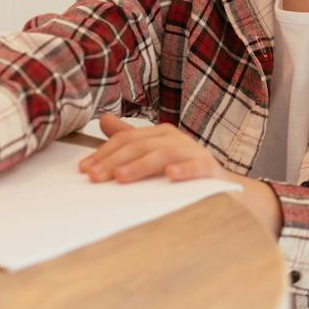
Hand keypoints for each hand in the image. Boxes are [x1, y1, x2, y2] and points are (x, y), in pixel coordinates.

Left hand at [81, 115, 282, 236]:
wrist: (224, 189)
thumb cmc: (183, 169)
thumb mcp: (153, 152)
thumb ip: (129, 137)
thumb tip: (103, 119)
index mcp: (159, 134)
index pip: (126, 139)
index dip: (104, 153)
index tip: (84, 170)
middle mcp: (175, 138)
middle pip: (140, 146)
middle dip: (114, 161)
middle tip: (95, 177)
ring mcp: (192, 151)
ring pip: (162, 154)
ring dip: (140, 165)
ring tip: (121, 178)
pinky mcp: (209, 168)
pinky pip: (196, 167)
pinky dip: (183, 170)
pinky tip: (170, 176)